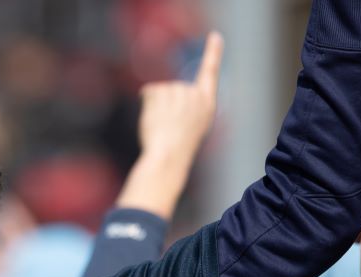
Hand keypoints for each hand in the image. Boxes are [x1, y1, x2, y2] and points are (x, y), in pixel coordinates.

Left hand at [137, 32, 222, 162]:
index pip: (210, 73)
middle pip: (174, 88)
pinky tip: (152, 118)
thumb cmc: (177, 148)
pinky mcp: (164, 92)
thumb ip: (186, 107)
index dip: (213, 53)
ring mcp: (180, 92)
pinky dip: (146, 102)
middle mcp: (195, 94)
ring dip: (156, 106)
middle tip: (168, 125)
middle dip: (166, 104)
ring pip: (161, 91)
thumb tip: (166, 93)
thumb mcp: (190, 127)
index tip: (214, 36)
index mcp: (207, 104)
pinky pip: (148, 91)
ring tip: (161, 124)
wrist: (168, 156)